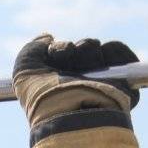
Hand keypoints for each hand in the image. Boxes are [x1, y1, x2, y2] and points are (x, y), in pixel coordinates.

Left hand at [13, 34, 139, 125]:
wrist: (66, 109)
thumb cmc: (42, 93)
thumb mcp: (25, 66)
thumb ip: (33, 48)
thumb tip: (49, 38)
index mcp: (58, 82)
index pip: (63, 54)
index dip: (58, 49)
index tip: (52, 53)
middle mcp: (80, 83)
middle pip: (81, 49)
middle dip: (73, 50)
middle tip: (68, 60)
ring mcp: (100, 84)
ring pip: (97, 49)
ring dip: (87, 49)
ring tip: (81, 64)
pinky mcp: (122, 85)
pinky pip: (119, 54)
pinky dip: (113, 50)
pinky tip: (101, 59)